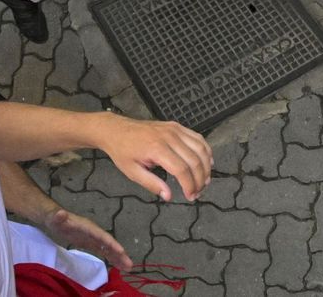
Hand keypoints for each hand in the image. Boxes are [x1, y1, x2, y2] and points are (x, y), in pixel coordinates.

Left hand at [41, 207, 131, 270]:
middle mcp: (94, 232)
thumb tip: (61, 213)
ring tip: (128, 268)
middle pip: (109, 243)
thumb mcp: (55, 218)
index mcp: (88, 227)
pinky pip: (103, 251)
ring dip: (118, 258)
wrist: (54, 218)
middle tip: (129, 265)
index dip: (111, 243)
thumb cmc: (55, 218)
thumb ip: (59, 217)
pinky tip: (118, 265)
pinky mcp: (91, 243)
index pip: (102, 236)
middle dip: (119, 254)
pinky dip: (111, 258)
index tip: (122, 251)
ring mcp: (93, 238)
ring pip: (108, 249)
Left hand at [94, 113, 211, 201]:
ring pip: (200, 148)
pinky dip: (205, 150)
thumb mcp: (132, 171)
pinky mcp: (176, 126)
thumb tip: (168, 196)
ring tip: (204, 181)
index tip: (190, 196)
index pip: (182, 169)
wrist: (116, 129)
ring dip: (206, 166)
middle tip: (197, 192)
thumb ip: (151, 184)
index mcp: (157, 148)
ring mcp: (174, 129)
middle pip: (194, 160)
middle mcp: (168, 136)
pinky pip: (197, 137)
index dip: (190, 185)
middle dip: (200, 179)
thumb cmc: (122, 150)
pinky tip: (207, 162)